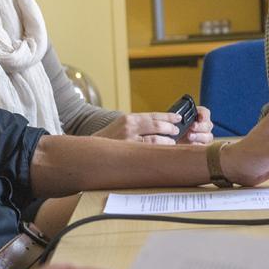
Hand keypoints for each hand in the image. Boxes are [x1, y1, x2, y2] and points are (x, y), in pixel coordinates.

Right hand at [94, 106, 212, 144]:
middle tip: (177, 131)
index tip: (178, 118)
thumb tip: (159, 127)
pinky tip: (164, 153)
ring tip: (172, 143)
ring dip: (167, 142)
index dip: (168, 116)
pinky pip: (149, 153)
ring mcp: (129, 141)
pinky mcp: (128, 154)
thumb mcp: (121, 126)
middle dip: (170, 128)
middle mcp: (129, 127)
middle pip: (157, 126)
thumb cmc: (108, 140)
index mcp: (129, 118)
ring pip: (156, 141)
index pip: (153, 115)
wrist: (90, 151)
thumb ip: (137, 125)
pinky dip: (159, 152)